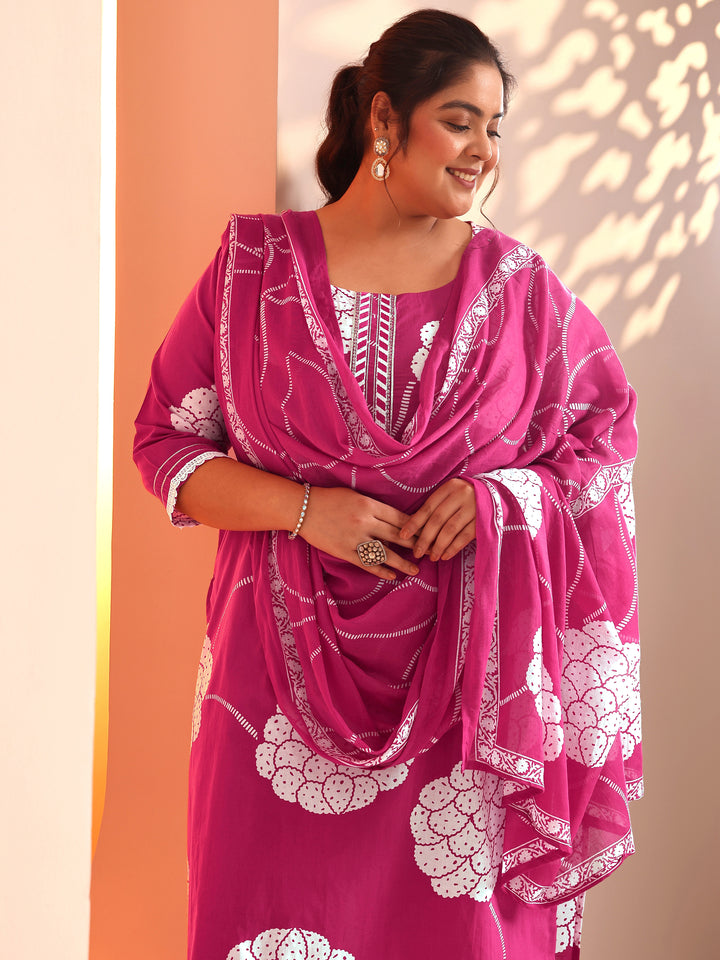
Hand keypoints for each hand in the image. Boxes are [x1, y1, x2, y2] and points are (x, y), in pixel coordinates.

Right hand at [300, 486, 419, 580]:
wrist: (302, 509)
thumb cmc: (329, 498)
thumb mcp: (355, 495)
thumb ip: (374, 506)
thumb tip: (394, 519)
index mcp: (368, 505)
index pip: (399, 518)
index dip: (415, 527)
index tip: (427, 532)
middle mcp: (364, 522)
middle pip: (396, 536)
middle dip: (415, 545)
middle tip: (430, 552)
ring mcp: (354, 538)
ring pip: (385, 553)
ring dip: (402, 563)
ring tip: (416, 570)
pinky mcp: (344, 551)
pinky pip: (366, 564)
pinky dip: (381, 570)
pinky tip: (392, 576)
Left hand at [400, 478, 475, 560]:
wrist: (495, 495)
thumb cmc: (463, 499)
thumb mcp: (449, 496)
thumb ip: (434, 508)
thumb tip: (411, 528)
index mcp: (449, 488)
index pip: (428, 507)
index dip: (414, 523)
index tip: (403, 536)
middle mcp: (461, 495)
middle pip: (438, 519)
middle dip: (425, 538)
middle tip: (416, 552)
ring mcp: (473, 507)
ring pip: (450, 529)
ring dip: (438, 546)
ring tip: (431, 557)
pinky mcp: (483, 520)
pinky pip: (465, 537)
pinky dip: (453, 548)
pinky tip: (445, 556)